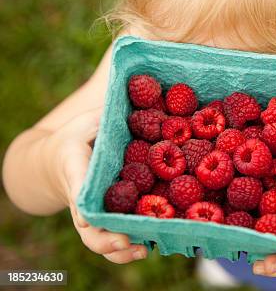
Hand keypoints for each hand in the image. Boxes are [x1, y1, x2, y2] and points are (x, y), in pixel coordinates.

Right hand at [50, 107, 147, 263]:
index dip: (84, 199)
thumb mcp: (87, 122)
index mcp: (75, 168)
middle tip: (125, 239)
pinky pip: (111, 237)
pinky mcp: (104, 218)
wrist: (57, 159)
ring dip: (118, 249)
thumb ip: (105, 115)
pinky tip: (149, 246)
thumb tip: (137, 95)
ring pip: (98, 239)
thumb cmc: (77, 137)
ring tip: (142, 249)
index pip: (77, 184)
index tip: (89, 215)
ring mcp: (91, 212)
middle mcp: (81, 196)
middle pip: (87, 226)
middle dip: (105, 236)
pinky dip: (126, 248)